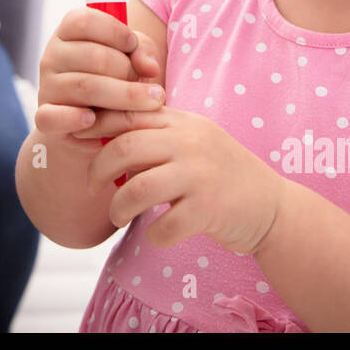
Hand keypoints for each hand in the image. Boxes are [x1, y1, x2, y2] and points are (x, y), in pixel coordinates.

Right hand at [34, 6, 163, 158]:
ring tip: (150, 103)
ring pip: (85, 86)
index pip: (85, 21)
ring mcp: (47, 87)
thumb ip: (143, 53)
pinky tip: (93, 120)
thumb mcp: (132, 57)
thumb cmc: (115, 79)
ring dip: (125, 96)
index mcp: (68, 33)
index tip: (134, 46)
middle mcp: (52, 56)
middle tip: (149, 85)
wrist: (92, 124)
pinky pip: (52, 116)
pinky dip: (74, 118)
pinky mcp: (45, 118)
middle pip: (92, 56)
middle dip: (128, 70)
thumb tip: (148, 67)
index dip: (116, 31)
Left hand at [86, 106, 287, 256]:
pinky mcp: (209, 210)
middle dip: (97, 169)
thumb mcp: (192, 140)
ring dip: (118, 207)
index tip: (77, 139)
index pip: (128, 113)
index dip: (94, 125)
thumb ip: (154, 133)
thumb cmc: (220, 174)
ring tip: (118, 216)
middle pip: (124, 148)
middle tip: (93, 186)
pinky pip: (164, 226)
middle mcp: (190, 143)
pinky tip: (156, 234)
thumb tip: (98, 132)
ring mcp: (200, 176)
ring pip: (138, 189)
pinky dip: (153, 235)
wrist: (272, 207)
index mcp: (182, 122)